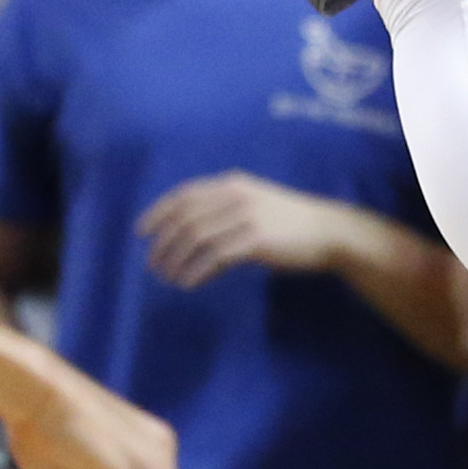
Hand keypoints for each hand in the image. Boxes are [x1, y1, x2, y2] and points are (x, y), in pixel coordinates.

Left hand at [136, 172, 365, 287]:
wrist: (327, 231)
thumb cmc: (289, 222)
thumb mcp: (254, 203)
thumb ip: (224, 210)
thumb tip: (188, 230)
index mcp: (233, 184)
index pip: (184, 195)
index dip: (158, 212)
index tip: (140, 232)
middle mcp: (237, 196)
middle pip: (186, 218)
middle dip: (163, 242)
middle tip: (151, 264)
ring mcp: (247, 217)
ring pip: (197, 238)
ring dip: (176, 260)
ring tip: (168, 278)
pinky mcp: (257, 240)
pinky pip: (216, 257)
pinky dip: (197, 272)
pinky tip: (190, 284)